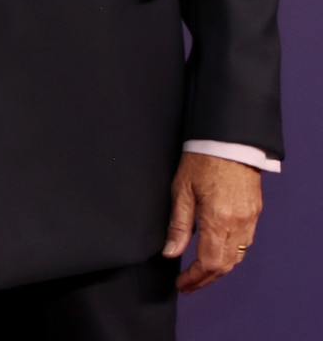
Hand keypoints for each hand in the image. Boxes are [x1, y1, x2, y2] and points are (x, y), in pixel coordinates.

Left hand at [163, 152, 261, 291]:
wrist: (229, 141)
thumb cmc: (201, 160)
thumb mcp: (181, 189)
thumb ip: (178, 224)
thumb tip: (170, 252)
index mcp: (217, 220)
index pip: (208, 263)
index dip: (195, 278)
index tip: (182, 284)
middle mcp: (237, 225)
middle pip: (225, 266)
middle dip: (206, 279)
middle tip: (188, 284)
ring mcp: (249, 220)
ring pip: (237, 258)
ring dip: (219, 269)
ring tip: (200, 273)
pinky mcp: (254, 214)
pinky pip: (245, 244)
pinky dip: (231, 255)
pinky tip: (218, 253)